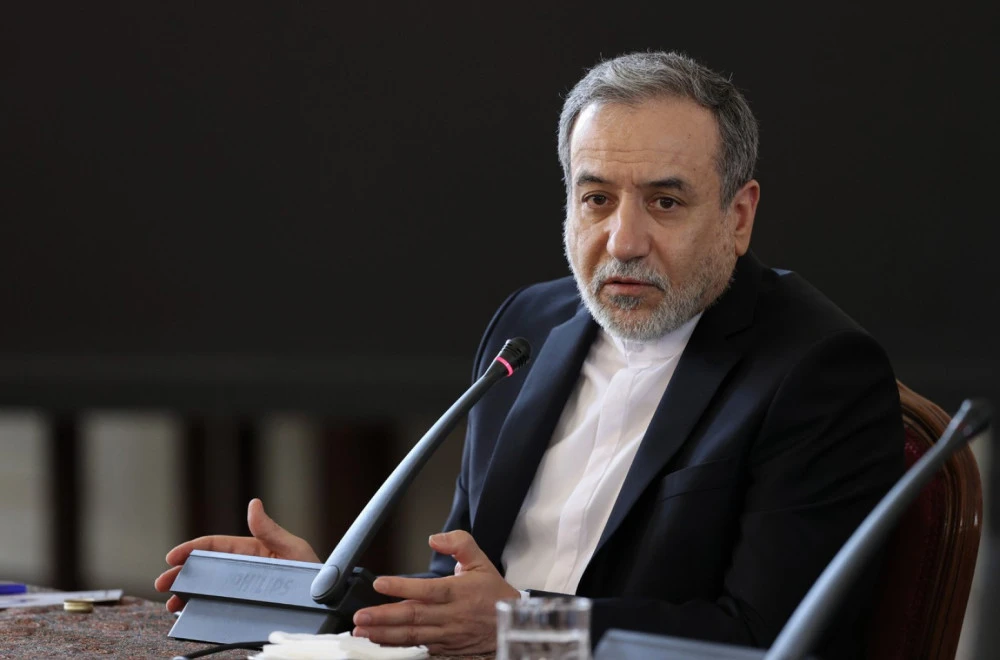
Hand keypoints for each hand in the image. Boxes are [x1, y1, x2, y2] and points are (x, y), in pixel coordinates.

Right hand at [153, 498, 318, 612]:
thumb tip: (254, 504)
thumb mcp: (294, 549)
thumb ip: (271, 530)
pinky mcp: (247, 610)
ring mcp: (245, 591)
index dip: (192, 549)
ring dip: (186, 595)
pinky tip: (190, 617)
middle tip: (162, 583)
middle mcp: (245, 570)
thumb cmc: (316, 573)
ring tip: (172, 605)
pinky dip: (201, 612)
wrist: (330, 603)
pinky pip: (220, 610)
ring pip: (207, 591)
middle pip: (205, 569)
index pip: (216, 546)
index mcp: (252, 550)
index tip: (172, 556)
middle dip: (181, 573)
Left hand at [352, 530, 518, 654]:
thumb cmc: (492, 592)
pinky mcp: (444, 647)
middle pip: (414, 616)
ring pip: (412, 636)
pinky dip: (397, 646)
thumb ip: (459, 543)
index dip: (402, 587)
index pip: (427, 590)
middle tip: (360, 616)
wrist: (511, 625)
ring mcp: (447, 634)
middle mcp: (451, 615)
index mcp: (458, 591)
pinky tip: (380, 642)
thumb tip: (434, 539)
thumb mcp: (480, 560)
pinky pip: (418, 647)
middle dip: (384, 617)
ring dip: (385, 634)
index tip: (380, 583)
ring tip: (362, 631)